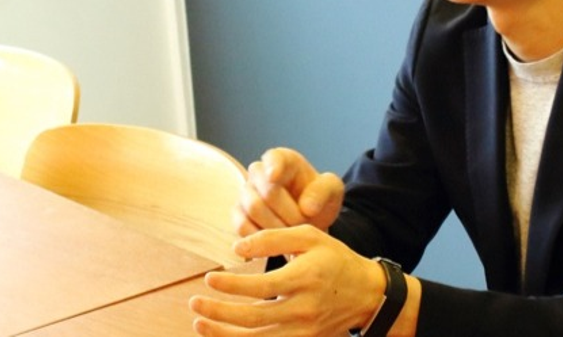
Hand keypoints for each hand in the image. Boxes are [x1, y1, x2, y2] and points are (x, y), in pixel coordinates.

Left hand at [190, 225, 381, 336]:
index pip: (261, 287)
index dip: (231, 285)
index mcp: (306, 278)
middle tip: (194, 302)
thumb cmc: (334, 259)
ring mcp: (305, 331)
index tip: (209, 278)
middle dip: (219, 313)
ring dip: (224, 336)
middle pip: (254, 318)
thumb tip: (237, 249)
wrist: (367, 293)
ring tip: (200, 323)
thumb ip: (273, 238)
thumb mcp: (310, 236)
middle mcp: (304, 309)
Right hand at [234, 148, 343, 235]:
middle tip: (304, 224)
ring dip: (276, 226)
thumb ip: (323, 191)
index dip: (272, 167)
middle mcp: (260, 173)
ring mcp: (246, 193)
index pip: (273, 158)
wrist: (309, 219)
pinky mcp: (239, 214)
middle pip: (267, 192)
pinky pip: (242, 225)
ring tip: (292, 232)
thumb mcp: (332, 190)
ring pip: (253, 209)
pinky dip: (260, 236)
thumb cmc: (318, 199)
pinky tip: (275, 239)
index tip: (274, 177)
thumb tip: (306, 206)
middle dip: (289, 213)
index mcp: (284, 160)